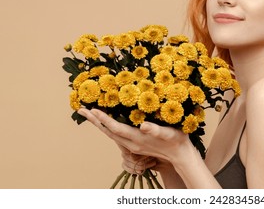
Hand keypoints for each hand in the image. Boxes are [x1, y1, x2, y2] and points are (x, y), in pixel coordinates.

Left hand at [78, 108, 192, 166]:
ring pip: (110, 134)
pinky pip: (116, 135)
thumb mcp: (168, 133)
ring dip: (99, 124)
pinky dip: (107, 127)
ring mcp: (132, 145)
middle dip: (94, 121)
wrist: (180, 155)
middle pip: (108, 132)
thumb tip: (143, 125)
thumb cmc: (176, 141)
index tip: (92, 110)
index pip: (115, 128)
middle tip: (81, 110)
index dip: (103, 119)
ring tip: (89, 114)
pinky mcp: (135, 144)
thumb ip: (155, 130)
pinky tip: (106, 121)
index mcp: (138, 139)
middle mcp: (132, 143)